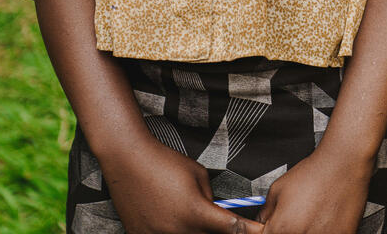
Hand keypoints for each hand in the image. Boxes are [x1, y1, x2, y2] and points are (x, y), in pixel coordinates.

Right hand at [103, 137, 262, 233]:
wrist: (128, 160)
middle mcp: (178, 231)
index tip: (258, 231)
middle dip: (220, 229)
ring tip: (188, 212)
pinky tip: (171, 218)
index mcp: (196, 214)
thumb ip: (211, 199)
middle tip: (217, 216)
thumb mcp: (199, 175)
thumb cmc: (165, 163)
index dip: (247, 230)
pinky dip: (175, 230)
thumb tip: (215, 212)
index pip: (231, 229)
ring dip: (197, 230)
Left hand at [258, 143, 373, 233]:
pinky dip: (323, 229)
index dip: (266, 229)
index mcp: (280, 228)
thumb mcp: (277, 189)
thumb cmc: (315, 173)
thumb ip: (266, 212)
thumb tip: (261, 224)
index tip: (270, 225)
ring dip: (305, 229)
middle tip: (295, 216)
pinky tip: (325, 217)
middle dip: (286, 228)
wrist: (344, 163)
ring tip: (312, 215)